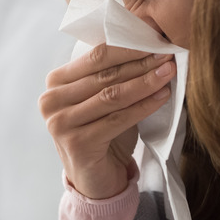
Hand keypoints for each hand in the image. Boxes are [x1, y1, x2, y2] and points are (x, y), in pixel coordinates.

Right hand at [39, 44, 174, 198]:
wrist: (96, 180)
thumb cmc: (102, 134)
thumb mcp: (102, 98)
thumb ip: (113, 74)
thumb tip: (149, 43)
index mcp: (55, 82)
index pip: (95, 56)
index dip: (128, 46)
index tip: (156, 39)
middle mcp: (51, 101)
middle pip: (104, 75)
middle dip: (140, 63)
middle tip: (167, 54)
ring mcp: (60, 123)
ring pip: (111, 95)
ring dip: (144, 82)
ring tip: (168, 73)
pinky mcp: (77, 144)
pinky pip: (117, 119)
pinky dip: (143, 106)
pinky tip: (162, 97)